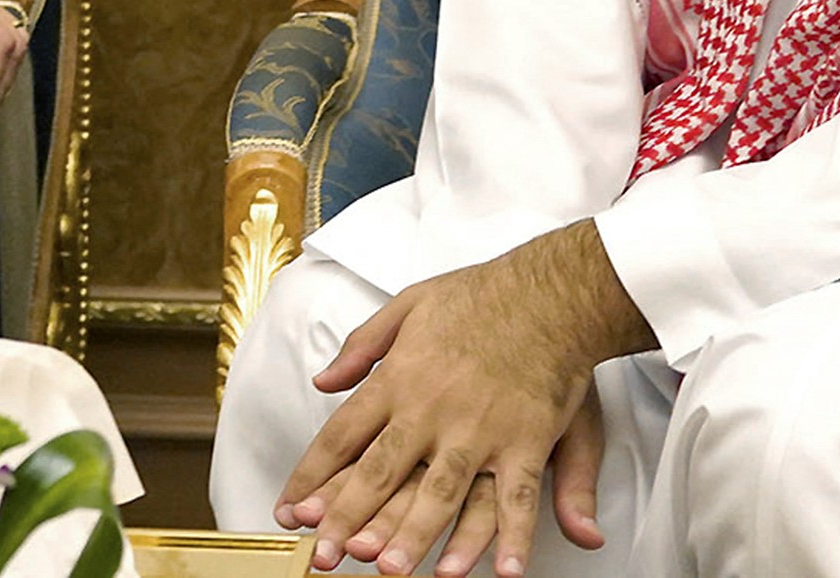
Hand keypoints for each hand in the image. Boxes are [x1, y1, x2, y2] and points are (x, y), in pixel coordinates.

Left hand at [276, 223, 651, 577]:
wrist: (548, 291)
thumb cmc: (479, 295)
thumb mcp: (407, 304)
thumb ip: (363, 346)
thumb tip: (323, 381)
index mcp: (398, 379)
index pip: (342, 435)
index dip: (312, 476)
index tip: (291, 509)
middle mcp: (431, 410)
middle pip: (380, 473)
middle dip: (348, 518)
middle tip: (325, 556)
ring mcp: (479, 430)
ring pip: (438, 493)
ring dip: (413, 534)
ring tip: (389, 570)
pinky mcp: (525, 442)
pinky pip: (516, 498)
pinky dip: (512, 537)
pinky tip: (504, 572)